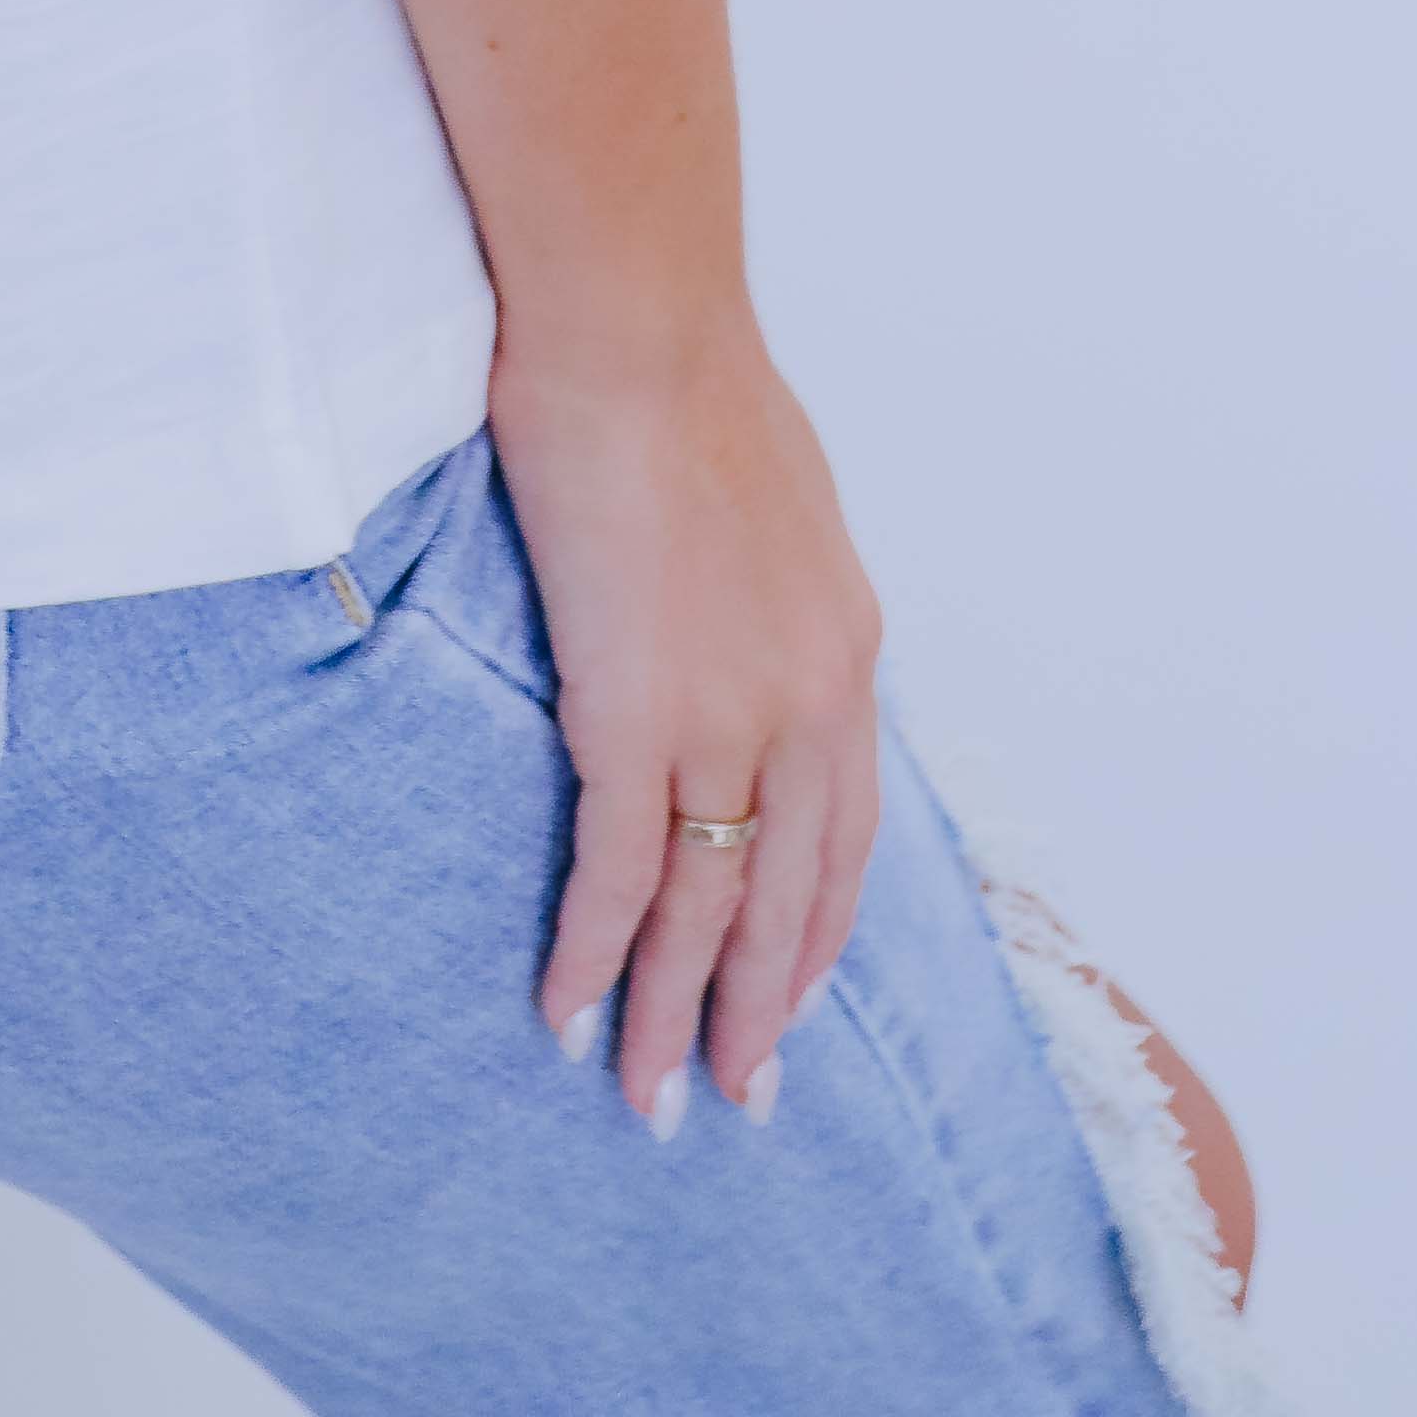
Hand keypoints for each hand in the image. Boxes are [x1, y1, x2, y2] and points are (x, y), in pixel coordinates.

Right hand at [488, 315, 882, 1133]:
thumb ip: (765, 580)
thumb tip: (730, 607)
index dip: (818, 926)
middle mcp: (810, 702)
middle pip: (791, 896)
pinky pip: (619, 867)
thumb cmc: (679, 369)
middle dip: (762, 1007)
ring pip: (708, 905)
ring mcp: (727, 714)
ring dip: (676, 1012)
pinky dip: (594, 949)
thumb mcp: (772, 494)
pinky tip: (568, 1009)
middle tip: (740, 1097)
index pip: (848, 829)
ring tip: (652, 1098)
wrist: (636, 318)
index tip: (792, 993)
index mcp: (844, 649)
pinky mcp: (636, 709)